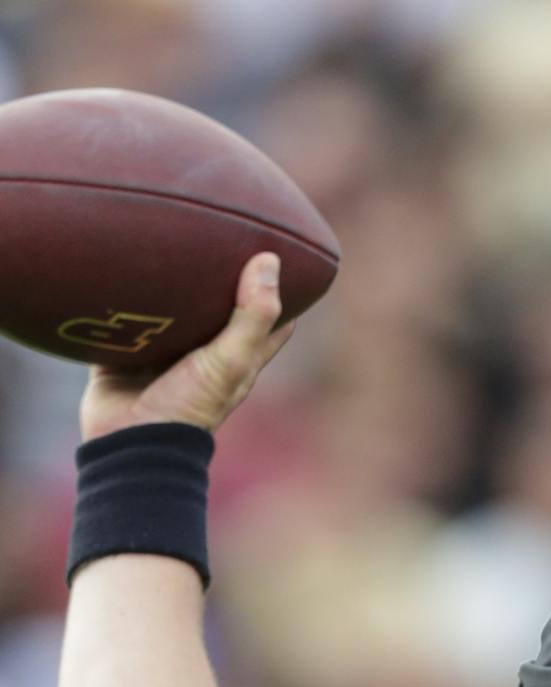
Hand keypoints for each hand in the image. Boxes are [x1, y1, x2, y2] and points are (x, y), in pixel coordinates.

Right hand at [79, 252, 295, 441]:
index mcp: (236, 358)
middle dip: (220, 276)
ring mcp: (162, 352)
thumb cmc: (189, 406)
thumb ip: (252, 315)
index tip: (283, 253)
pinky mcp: (123, 351)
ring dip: (167, 281)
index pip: (270, 320)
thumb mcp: (230, 360)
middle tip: (220, 230)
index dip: (280, 291)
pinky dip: (121, 295)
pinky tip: (117, 261)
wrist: (130, 442)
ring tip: (165, 234)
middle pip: (218, 307)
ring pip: (169, 308)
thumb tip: (271, 260)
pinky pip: (121, 316)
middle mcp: (203, 353)